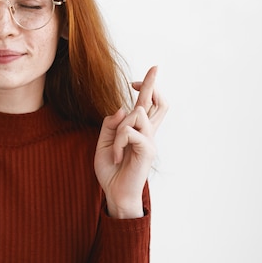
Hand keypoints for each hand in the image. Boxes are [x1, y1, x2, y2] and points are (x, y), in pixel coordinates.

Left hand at [94, 66, 167, 218]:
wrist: (115, 193)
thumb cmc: (111, 169)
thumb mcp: (103, 143)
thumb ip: (110, 125)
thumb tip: (122, 109)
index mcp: (137, 130)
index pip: (148, 104)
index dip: (147, 87)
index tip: (139, 78)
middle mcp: (147, 133)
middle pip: (158, 103)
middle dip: (153, 84)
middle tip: (154, 69)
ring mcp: (149, 141)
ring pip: (136, 113)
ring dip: (119, 129)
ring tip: (114, 150)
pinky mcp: (147, 150)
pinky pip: (129, 132)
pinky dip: (117, 142)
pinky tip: (115, 156)